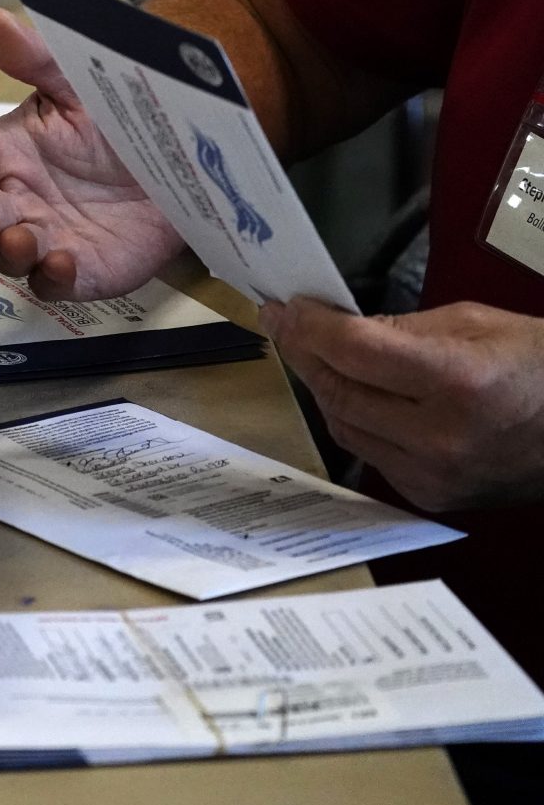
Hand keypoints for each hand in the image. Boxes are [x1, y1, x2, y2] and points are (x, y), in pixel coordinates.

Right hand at [0, 9, 186, 299]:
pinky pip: (53, 283)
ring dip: (11, 250)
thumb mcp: (77, 82)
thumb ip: (34, 58)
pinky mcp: (79, 269)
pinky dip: (51, 278)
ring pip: (8, 254)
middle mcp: (15, 198)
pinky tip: (63, 263)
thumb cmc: (116, 118)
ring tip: (27, 240)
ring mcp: (45, 236)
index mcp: (5, 151)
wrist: (179, 153)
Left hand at [262, 297, 543, 510]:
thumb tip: (335, 326)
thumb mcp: (474, 323)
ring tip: (312, 355)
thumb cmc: (537, 364)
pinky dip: (352, 420)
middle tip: (286, 326)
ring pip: (343, 426)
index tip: (286, 308)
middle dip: (305, 354)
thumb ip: (400, 328)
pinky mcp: (430, 496)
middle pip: (340, 391)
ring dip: (323, 388)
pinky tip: (350, 394)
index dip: (311, 327)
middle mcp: (441, 436)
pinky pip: (368, 452)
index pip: (355, 351)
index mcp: (458, 382)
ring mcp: (434, 474)